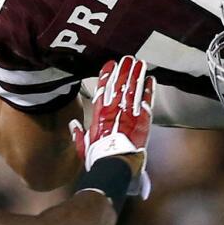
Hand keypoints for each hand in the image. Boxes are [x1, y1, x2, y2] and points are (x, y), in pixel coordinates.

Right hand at [69, 57, 154, 186]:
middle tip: (128, 58)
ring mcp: (129, 113)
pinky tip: (151, 79)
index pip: (102, 90)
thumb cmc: (99, 157)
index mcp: (100, 114)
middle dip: (124, 71)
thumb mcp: (84, 145)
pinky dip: (149, 90)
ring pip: (133, 90)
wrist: (115, 165)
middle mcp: (114, 110)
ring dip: (137, 75)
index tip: (110, 65)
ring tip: (139, 63)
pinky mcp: (142, 119)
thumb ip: (79, 133)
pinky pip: (146, 101)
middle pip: (120, 86)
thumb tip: (72, 125)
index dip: (106, 76)